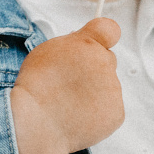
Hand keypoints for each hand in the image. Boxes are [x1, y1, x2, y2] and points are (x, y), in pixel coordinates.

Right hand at [10, 18, 123, 153]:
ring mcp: (114, 89)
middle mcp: (105, 63)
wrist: (36, 124)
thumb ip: (76, 42)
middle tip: (71, 84)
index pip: (110, 29)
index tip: (100, 43)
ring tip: (70, 103)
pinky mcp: (117, 113)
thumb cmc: (36, 88)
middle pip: (107, 61)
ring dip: (94, 93)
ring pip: (108, 87)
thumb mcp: (49, 49)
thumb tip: (88, 43)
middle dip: (93, 70)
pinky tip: (78, 115)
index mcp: (88, 44)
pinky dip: (98, 113)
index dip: (104, 37)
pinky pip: (110, 109)